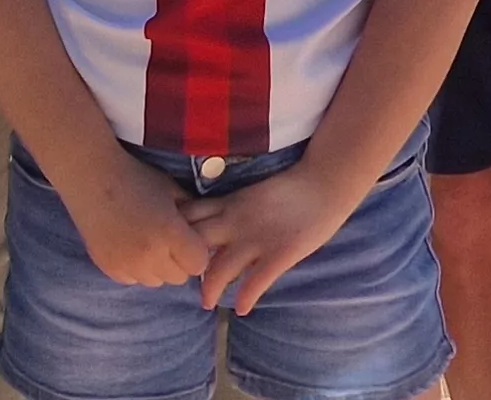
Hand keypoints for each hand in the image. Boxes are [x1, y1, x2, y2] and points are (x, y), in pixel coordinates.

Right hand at [65, 154, 213, 289]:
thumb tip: (208, 234)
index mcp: (169, 233)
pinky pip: (133, 279)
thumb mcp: (172, 190)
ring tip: (147, 242)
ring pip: (156, 281)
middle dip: (178, 261)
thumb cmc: (136, 177)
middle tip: (167, 239)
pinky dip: (135, 268)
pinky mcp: (108, 268)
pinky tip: (129, 245)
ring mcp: (126, 264)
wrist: (91, 176)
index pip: (199, 264)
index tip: (188, 238)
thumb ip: (193, 215)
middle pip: (179, 277)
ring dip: (157, 267)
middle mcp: (149, 254)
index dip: (196, 252)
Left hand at [180, 164, 369, 314]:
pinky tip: (241, 309)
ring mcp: (256, 238)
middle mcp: (236, 221)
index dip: (174, 231)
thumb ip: (231, 207)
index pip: (190, 215)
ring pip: (219, 267)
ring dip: (209, 288)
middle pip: (196, 242)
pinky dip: (246, 298)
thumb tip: (208, 220)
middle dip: (184, 262)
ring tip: (206, 303)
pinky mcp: (279, 254)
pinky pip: (256, 281)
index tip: (166, 245)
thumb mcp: (251, 193)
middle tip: (180, 278)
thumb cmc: (292, 186)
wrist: (324, 182)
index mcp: (229, 204)